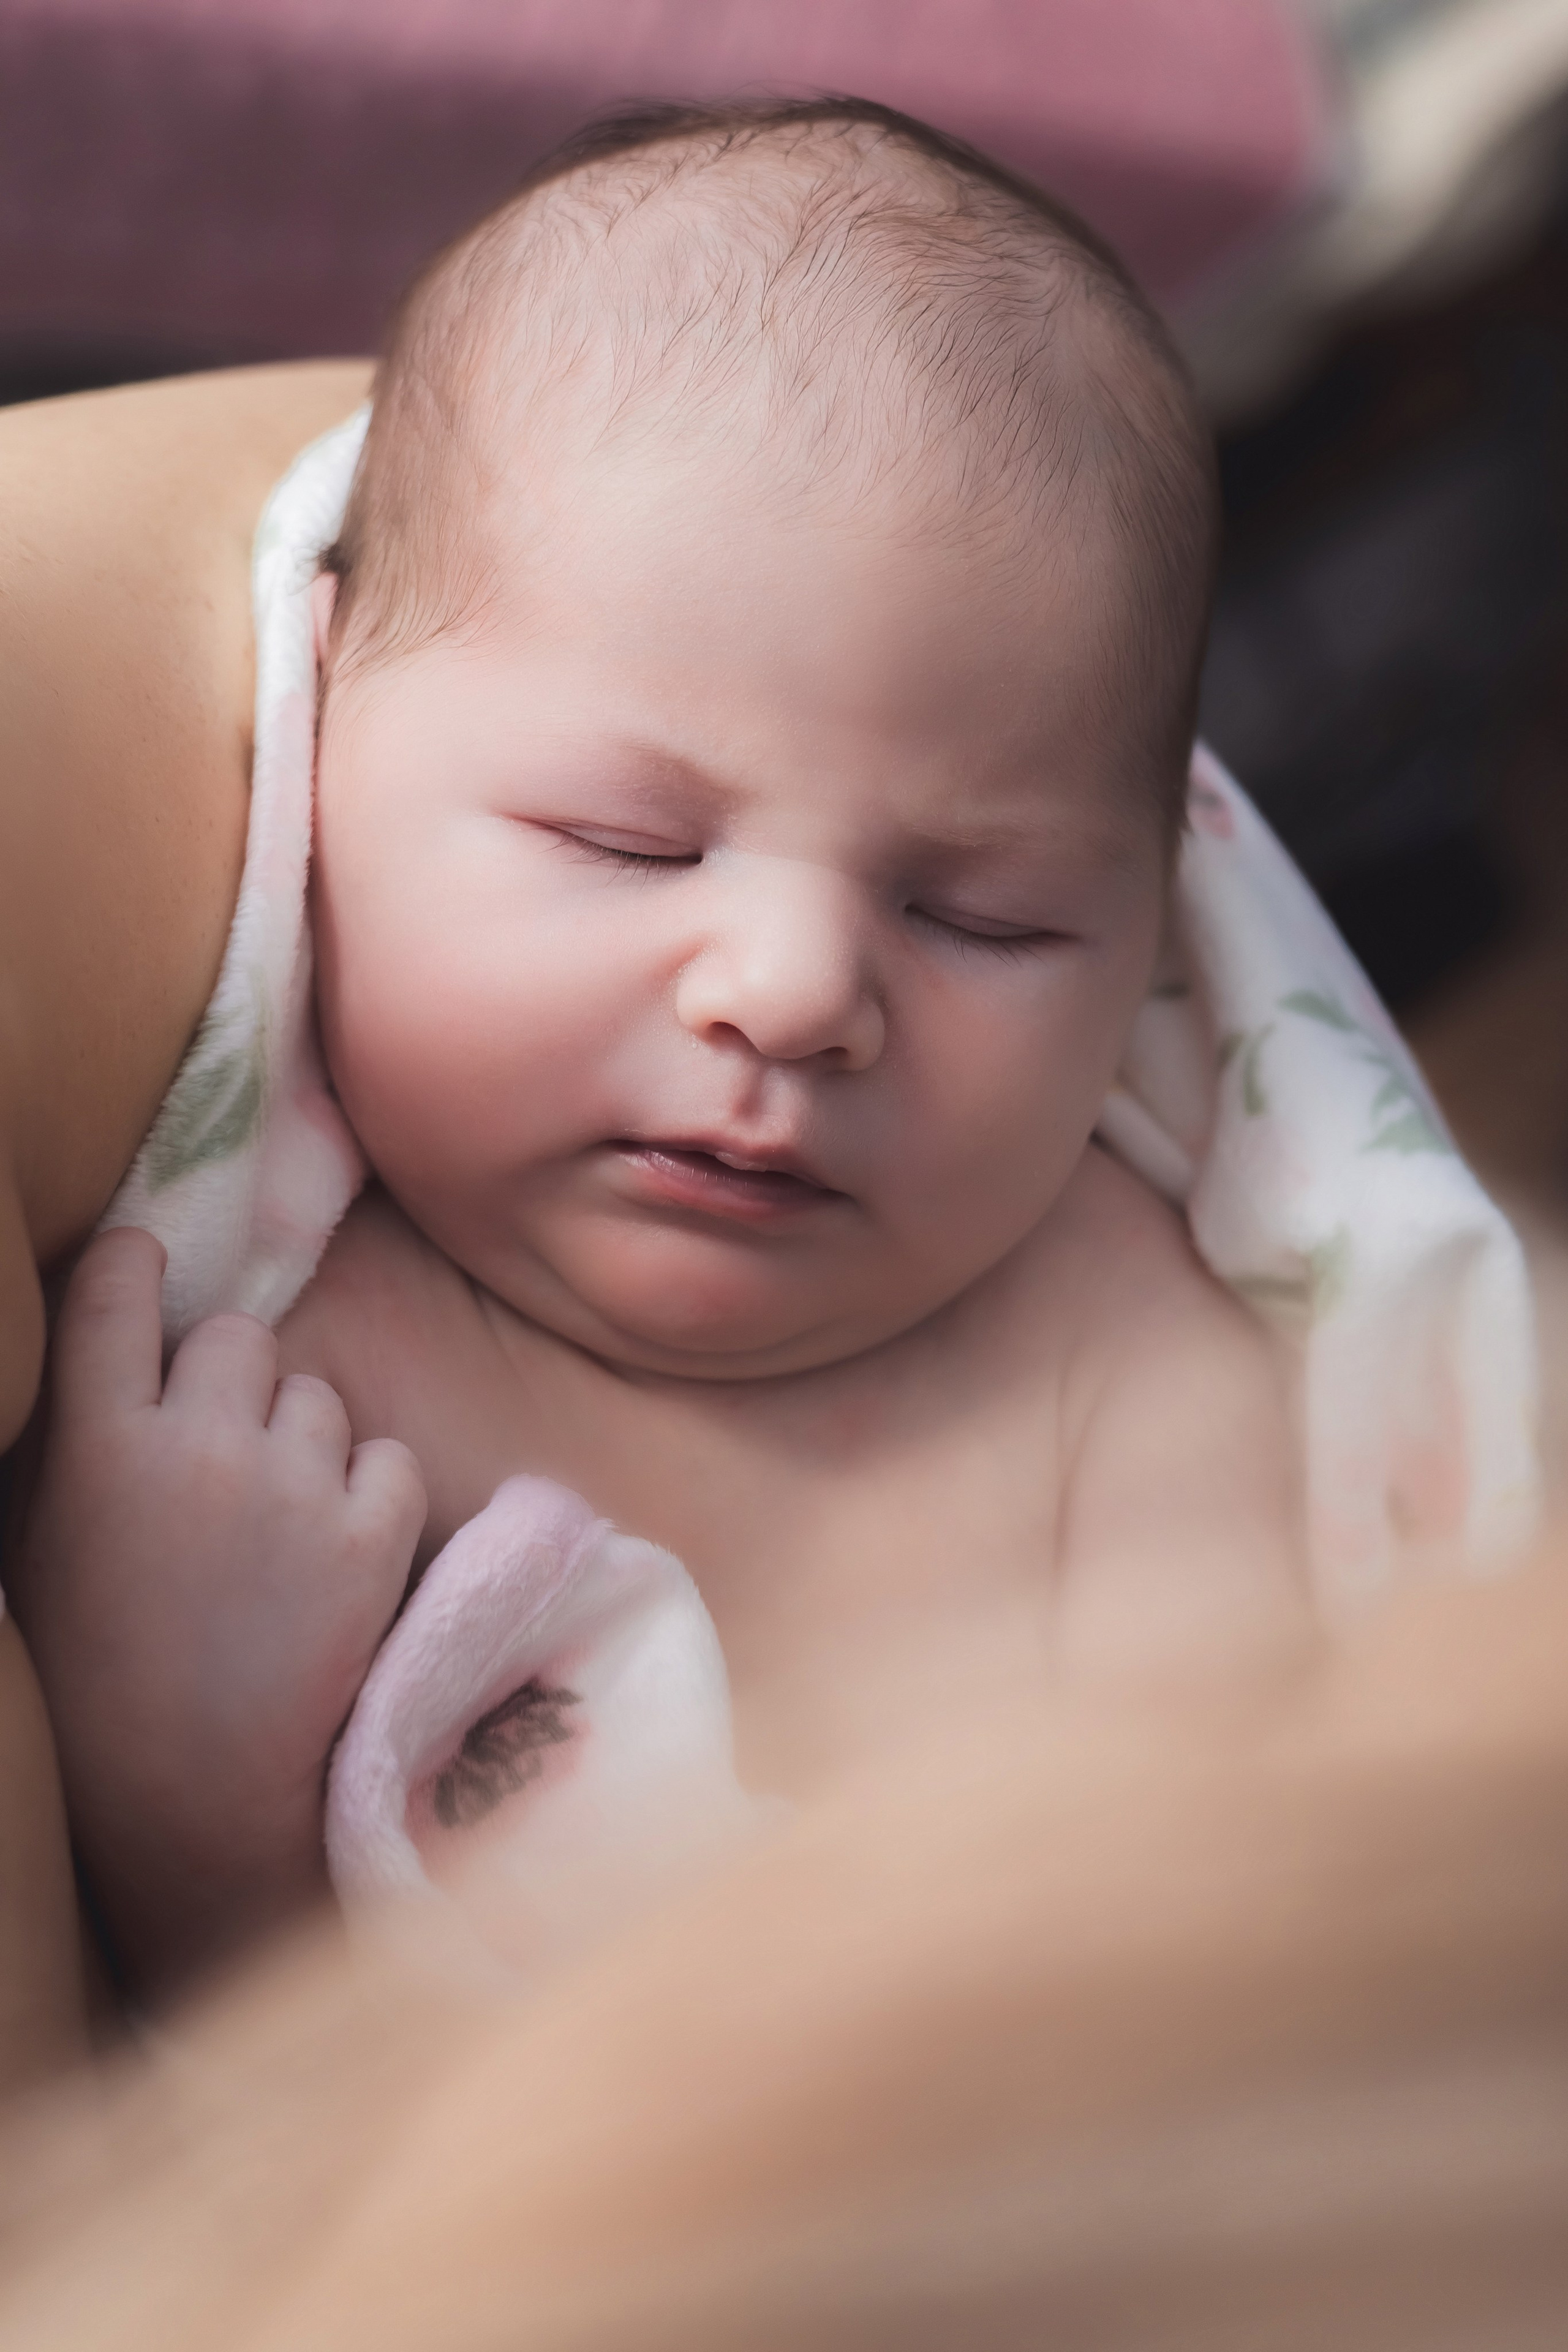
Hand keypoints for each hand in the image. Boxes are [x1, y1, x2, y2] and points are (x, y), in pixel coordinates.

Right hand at [7, 1228, 424, 1993]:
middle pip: (235, 1336)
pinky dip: (369, 1495)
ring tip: (274, 1528)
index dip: (131, 1265)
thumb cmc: (95, 1675)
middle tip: (219, 1452)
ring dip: (303, 1442)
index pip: (113, 1289)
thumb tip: (103, 1348)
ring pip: (317, 1397)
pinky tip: (334, 1554)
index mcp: (97, 1445)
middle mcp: (197, 1446)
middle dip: (231, 1380)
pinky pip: (385, 1458)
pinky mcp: (372, 1534)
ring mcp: (292, 1488)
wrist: (191, 1797)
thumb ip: (75, 1439)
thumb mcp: (39, 1544)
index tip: (143, 1267)